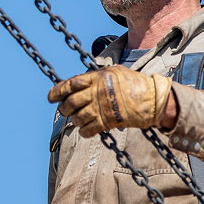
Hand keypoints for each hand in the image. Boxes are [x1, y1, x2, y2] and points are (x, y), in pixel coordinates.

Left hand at [48, 66, 172, 137]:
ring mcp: (101, 108)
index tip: (51, 97)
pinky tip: (86, 130)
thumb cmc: (135, 83)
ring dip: (75, 120)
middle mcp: (96, 93)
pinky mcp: (107, 122)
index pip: (70, 84)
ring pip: (77, 117)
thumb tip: (85, 80)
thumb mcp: (115, 72)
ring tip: (77, 120)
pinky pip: (88, 130)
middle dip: (64, 108)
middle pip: (70, 102)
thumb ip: (99, 76)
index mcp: (97, 78)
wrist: (152, 99)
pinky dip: (84, 132)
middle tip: (64, 110)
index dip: (57, 91)